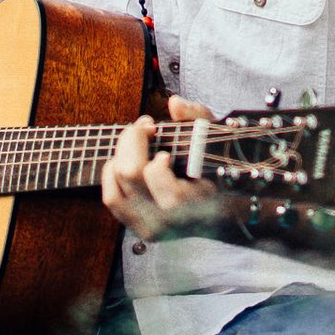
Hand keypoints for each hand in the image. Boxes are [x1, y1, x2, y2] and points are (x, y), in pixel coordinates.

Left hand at [101, 95, 230, 245]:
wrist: (222, 215)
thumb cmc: (219, 173)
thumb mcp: (216, 140)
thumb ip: (198, 119)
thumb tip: (175, 104)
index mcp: (193, 202)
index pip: (159, 180)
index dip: (150, 151)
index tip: (158, 133)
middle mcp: (168, 220)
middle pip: (128, 175)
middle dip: (131, 141)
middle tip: (145, 128)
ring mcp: (151, 228)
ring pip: (114, 191)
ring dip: (119, 159)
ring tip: (135, 146)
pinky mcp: (138, 229)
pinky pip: (112, 199)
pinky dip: (113, 176)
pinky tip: (126, 163)